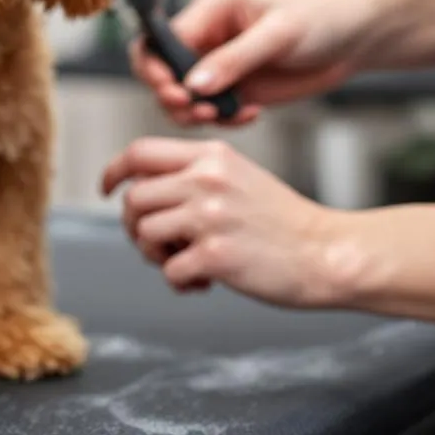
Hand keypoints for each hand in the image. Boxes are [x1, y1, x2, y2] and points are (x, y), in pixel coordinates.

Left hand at [101, 137, 344, 308]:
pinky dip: (180, 282)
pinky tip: (204, 283)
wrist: (328, 253)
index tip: (107, 189)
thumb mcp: (238, 177)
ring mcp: (210, 216)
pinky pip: (169, 270)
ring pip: (143, 233)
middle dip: (136, 226)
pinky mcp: (216, 254)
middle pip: (134, 198)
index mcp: (211, 156)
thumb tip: (137, 191)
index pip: (139, 152)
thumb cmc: (282, 221)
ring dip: (155, 256)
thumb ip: (192, 176)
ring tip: (185, 262)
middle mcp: (207, 180)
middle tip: (162, 245)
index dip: (114, 171)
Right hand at [130, 0, 361, 126]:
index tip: (175, 91)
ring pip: (179, 95)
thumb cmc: (320, 23)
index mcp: (212, 7)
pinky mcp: (231, 87)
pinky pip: (207, 110)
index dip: (158, 67)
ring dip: (193, 112)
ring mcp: (217, 63)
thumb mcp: (278, 36)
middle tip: (197, 111)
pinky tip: (248, 114)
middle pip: (160, 69)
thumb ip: (234, 59)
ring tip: (221, 115)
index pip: (164, 38)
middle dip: (171, 94)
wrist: (351, 43)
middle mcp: (207, 34)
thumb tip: (194, 83)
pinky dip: (220, 120)